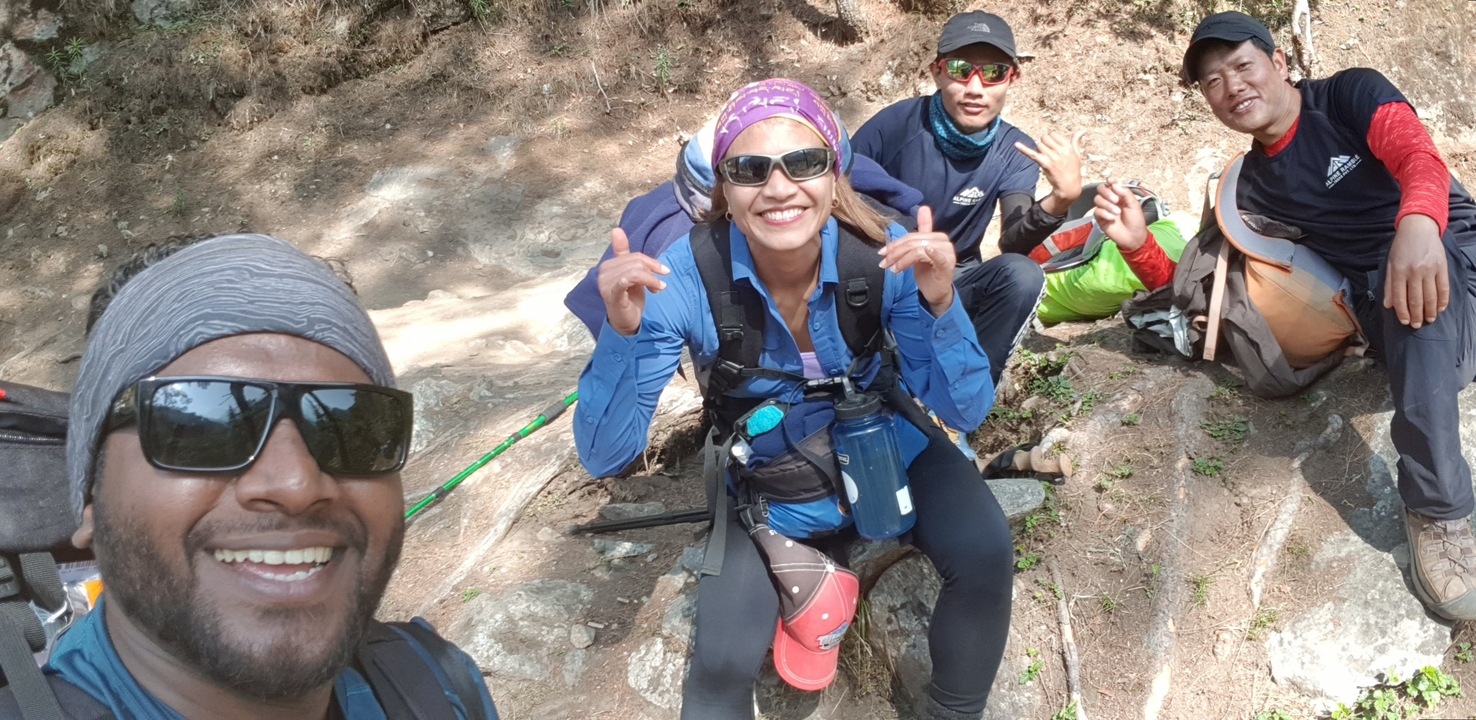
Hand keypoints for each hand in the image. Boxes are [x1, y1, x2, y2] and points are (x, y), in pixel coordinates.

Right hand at [597, 227, 669, 335]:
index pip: (634, 255)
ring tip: (658, 288)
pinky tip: (650, 288)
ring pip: (635, 271)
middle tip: (660, 285)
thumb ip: (625, 254)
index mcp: (609, 265)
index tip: (663, 271)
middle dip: (652, 272)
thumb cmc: (629, 298)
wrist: (626, 322)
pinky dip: (640, 281)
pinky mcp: (612, 295)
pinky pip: (625, 281)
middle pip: (635, 262)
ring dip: (651, 280)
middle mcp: (604, 272)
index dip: (651, 262)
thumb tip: (616, 229)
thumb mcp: (632, 274)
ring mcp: (606, 284)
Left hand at [878, 206, 956, 315]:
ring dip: (902, 260)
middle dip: (896, 253)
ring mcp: (947, 254)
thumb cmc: (928, 272)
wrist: (936, 293)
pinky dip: (930, 254)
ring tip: (893, 269)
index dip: (896, 243)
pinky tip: (924, 253)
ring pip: (918, 250)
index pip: (913, 236)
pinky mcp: (947, 266)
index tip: (882, 253)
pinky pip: (938, 257)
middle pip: (913, 243)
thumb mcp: (919, 252)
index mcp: (937, 237)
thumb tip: (923, 207)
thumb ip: (919, 233)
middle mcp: (944, 242)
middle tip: (884, 262)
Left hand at [1015, 131, 1085, 215]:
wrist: (1069, 186)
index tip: (1053, 146)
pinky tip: (1016, 145)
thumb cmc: (1073, 170)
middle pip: (1045, 138)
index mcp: (1068, 147)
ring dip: (1040, 150)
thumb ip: (1076, 142)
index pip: (1053, 134)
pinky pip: (1032, 154)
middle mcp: (1060, 150)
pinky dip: (1023, 149)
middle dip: (1044, 143)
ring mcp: (1052, 157)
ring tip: (1046, 158)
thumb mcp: (1077, 155)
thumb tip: (1082, 131)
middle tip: (1048, 152)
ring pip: (1039, 145)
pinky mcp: (1044, 164)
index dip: (1051, 139)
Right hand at [1093, 178, 1147, 251]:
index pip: (1111, 184)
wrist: (1133, 237)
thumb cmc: (1136, 220)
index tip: (1111, 181)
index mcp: (1120, 195)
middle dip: (1107, 193)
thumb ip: (1125, 193)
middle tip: (1116, 200)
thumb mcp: (1134, 204)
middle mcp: (1110, 200)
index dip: (1110, 180)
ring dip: (1107, 205)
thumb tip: (1114, 184)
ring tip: (1117, 212)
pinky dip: (1104, 213)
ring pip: (1097, 199)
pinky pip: (1097, 211)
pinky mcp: (1099, 218)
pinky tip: (1112, 219)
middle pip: (1101, 189)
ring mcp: (1104, 209)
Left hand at [1383, 214, 1448, 328]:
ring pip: (1431, 296)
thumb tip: (1388, 305)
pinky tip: (1440, 308)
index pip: (1400, 298)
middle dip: (1417, 315)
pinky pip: (1444, 288)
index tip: (1405, 322)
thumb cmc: (1401, 247)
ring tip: (1429, 320)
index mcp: (1399, 271)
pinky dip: (1443, 300)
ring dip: (1430, 311)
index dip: (1402, 313)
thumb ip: (1390, 285)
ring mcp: (1430, 269)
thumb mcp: (1390, 263)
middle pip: (1416, 300)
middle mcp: (1414, 271)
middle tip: (1417, 325)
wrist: (1419, 228)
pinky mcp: (1442, 267)